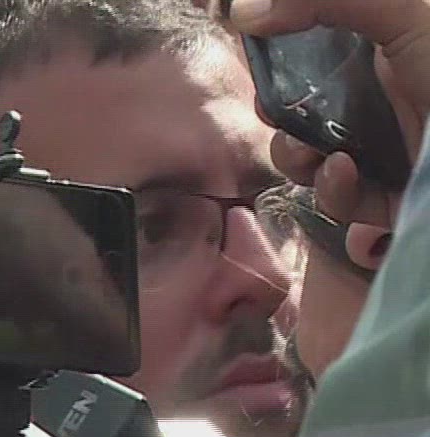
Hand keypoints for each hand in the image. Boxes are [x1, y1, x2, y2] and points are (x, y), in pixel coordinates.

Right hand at [215, 0, 429, 226]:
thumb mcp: (405, 9)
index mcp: (390, 50)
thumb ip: (326, 0)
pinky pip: (344, 205)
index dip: (281, 67)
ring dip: (301, 162)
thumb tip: (244, 10)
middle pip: (305, 115)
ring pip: (315, 164)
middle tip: (282, 120)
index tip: (261, 68)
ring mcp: (389, 152)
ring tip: (319, 158)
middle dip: (282, 123)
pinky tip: (348, 176)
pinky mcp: (394, 200)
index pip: (314, 57)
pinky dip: (336, 194)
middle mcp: (385, 100)